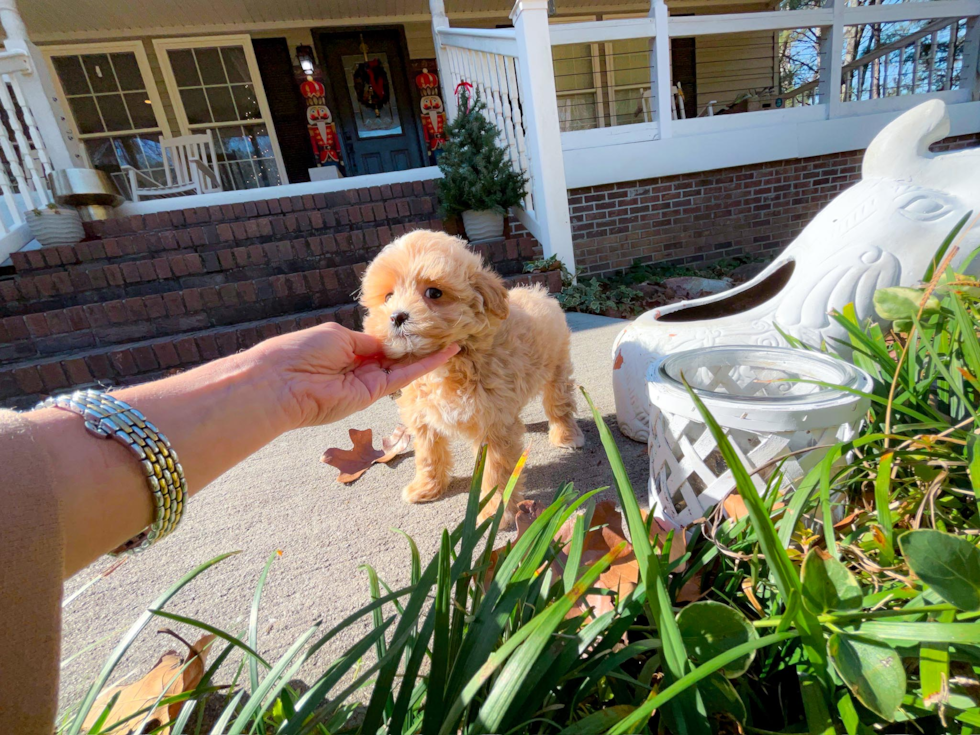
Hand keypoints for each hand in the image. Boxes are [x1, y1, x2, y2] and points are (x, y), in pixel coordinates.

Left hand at [252, 322, 458, 429]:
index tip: (421, 321)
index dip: (398, 333)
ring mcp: (367, 381)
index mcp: (345, 348)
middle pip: (394, 354)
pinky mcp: (374, 393)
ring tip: (455, 336)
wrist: (283, 383)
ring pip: (404, 364)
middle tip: (445, 327)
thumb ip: (365, 341)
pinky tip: (447, 352)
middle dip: (417, 342)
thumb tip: (384, 344)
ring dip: (428, 352)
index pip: (378, 341)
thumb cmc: (301, 351)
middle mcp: (358, 366)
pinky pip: (405, 376)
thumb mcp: (337, 336)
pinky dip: (427, 365)